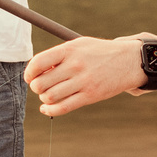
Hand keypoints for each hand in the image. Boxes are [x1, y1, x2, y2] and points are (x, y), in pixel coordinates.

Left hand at [25, 35, 154, 116]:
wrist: (128, 61)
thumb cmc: (99, 53)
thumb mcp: (79, 45)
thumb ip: (59, 56)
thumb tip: (37, 72)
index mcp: (70, 50)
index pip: (39, 62)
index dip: (29, 73)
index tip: (30, 77)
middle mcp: (75, 65)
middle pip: (41, 83)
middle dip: (36, 87)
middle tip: (41, 86)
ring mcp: (83, 82)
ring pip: (50, 96)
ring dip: (44, 98)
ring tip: (48, 95)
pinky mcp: (90, 96)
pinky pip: (63, 108)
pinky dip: (50, 110)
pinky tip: (46, 108)